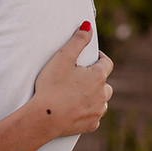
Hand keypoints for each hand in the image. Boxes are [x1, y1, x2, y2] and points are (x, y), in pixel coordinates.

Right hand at [32, 22, 112, 136]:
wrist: (44, 117)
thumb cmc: (51, 86)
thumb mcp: (63, 58)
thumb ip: (78, 40)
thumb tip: (88, 25)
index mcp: (98, 76)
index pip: (107, 63)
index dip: (99, 58)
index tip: (91, 57)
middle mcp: (102, 94)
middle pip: (105, 83)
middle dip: (96, 78)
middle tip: (80, 76)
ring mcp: (98, 111)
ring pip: (101, 100)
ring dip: (94, 96)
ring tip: (78, 93)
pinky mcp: (91, 125)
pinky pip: (94, 115)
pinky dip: (88, 111)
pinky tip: (75, 109)